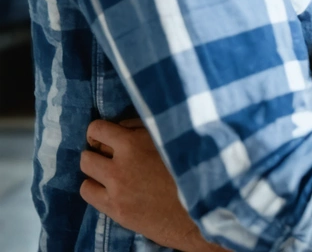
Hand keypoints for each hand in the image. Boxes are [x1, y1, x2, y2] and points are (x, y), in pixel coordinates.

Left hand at [80, 120, 217, 251]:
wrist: (200, 205)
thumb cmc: (189, 166)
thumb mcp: (169, 139)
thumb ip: (142, 130)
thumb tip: (121, 127)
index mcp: (135, 143)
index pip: (98, 129)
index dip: (98, 132)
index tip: (105, 137)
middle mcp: (121, 165)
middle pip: (88, 154)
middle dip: (97, 153)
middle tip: (109, 157)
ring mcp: (116, 189)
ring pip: (86, 173)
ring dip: (95, 171)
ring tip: (109, 174)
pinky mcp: (116, 209)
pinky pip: (88, 193)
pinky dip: (95, 188)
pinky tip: (109, 189)